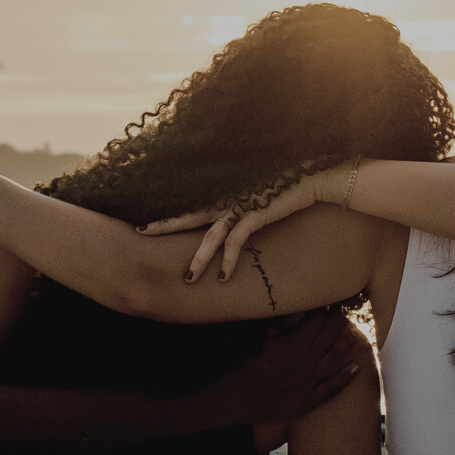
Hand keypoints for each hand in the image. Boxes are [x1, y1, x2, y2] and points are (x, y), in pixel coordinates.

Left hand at [140, 167, 337, 281]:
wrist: (313, 175)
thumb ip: (245, 200)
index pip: (192, 204)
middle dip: (164, 226)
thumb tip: (237, 213)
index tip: (148, 218)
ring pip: (210, 236)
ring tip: (188, 280)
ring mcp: (240, 205)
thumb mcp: (261, 193)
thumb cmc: (288, 183)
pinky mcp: (256, 212)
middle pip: (189, 215)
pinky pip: (236, 241)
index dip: (171, 211)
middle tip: (141, 233)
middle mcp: (228, 198)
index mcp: (226, 193)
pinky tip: (223, 277)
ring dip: (199, 260)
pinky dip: (228, 260)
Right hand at [202, 310, 367, 427]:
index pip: (319, 320)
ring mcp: (309, 384)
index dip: (325, 308)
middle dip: (338, 321)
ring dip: (347, 343)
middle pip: (331, 336)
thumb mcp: (258, 338)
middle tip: (342, 310)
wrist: (229, 401)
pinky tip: (356, 368)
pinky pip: (333, 388)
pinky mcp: (307, 401)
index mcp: (296, 344)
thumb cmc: (239, 365)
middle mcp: (308, 363)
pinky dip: (346, 377)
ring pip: (337, 359)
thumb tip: (302, 308)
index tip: (328, 300)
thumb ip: (282, 323)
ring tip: (353, 331)